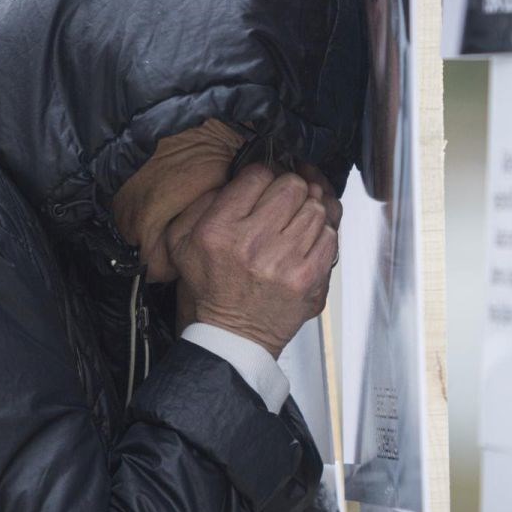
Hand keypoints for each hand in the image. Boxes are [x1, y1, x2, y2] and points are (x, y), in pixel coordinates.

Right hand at [166, 164, 339, 357]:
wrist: (234, 336)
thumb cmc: (211, 287)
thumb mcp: (182, 242)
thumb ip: (202, 202)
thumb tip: (238, 177)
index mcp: (220, 230)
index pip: (257, 175)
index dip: (263, 176)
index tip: (263, 186)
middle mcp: (253, 242)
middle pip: (292, 186)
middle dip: (290, 187)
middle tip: (284, 200)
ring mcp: (285, 261)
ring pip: (316, 208)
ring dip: (308, 209)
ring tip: (296, 220)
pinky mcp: (309, 278)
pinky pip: (330, 235)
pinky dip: (322, 232)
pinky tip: (307, 238)